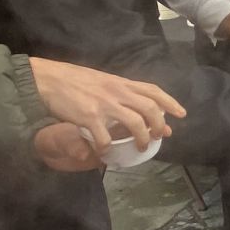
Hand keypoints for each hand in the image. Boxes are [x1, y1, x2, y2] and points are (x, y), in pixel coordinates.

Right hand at [28, 58, 182, 156]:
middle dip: (158, 125)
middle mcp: (116, 91)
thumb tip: (139, 109)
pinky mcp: (89, 117)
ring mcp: (104, 104)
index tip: (181, 114)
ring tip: (140, 148)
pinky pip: (104, 138)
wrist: (48, 78)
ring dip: (141, 139)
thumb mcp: (103, 83)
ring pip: (135, 123)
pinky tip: (105, 151)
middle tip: (159, 137)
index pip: (152, 90)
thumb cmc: (75, 80)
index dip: (170, 102)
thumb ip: (122, 95)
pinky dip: (107, 148)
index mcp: (120, 82)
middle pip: (149, 108)